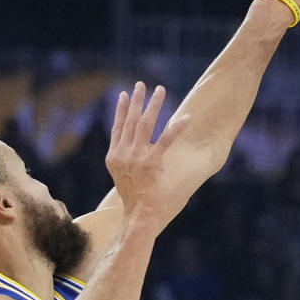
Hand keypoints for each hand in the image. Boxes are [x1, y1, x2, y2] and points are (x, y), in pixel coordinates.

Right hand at [106, 83, 192, 231]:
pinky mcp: (152, 163)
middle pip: (130, 120)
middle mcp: (123, 154)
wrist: (139, 214)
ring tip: (161, 90)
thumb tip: (131, 151)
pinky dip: (176, 128)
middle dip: (137, 101)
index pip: (117, 127)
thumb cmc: (134, 199)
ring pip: (146, 124)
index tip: (124, 95)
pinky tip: (186, 118)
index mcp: (114, 157)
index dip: (121, 110)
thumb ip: (125, 161)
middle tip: (142, 85)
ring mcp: (137, 157)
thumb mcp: (122, 177)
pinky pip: (166, 140)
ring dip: (154, 105)